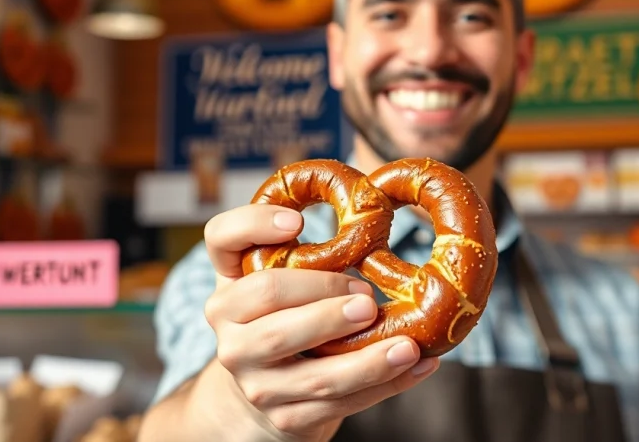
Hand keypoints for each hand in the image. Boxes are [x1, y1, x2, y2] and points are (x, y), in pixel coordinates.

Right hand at [200, 204, 440, 441]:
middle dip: (323, 302)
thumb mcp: (283, 283)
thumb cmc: (286, 320)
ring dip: (366, 359)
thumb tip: (365, 227)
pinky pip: (339, 405)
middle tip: (368, 301)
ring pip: (312, 371)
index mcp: (229, 286)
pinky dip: (383, 385)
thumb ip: (304, 252)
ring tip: (407, 345)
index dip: (254, 224)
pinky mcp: (284, 417)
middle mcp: (229, 333)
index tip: (298, 222)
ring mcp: (254, 380)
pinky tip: (416, 367)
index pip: (222, 240)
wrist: (267, 390)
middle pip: (269, 305)